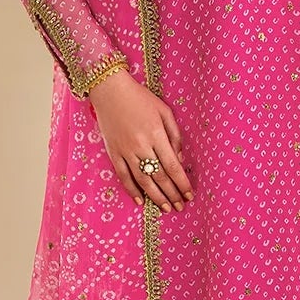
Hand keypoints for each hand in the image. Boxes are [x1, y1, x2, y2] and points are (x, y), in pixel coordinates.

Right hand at [88, 70, 192, 211]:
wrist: (109, 90)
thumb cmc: (140, 99)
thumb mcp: (165, 111)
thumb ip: (175, 136)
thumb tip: (180, 160)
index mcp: (156, 135)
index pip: (173, 166)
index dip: (182, 184)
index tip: (189, 195)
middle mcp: (141, 146)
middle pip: (160, 177)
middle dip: (172, 194)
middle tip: (180, 206)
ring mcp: (125, 151)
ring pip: (143, 180)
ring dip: (156, 197)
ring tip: (166, 208)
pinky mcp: (113, 152)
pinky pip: (123, 176)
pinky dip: (132, 190)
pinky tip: (141, 201)